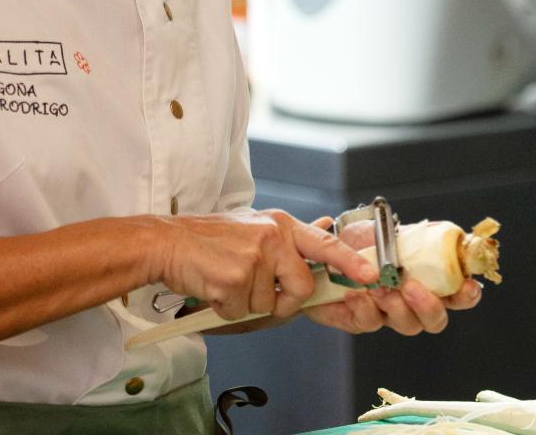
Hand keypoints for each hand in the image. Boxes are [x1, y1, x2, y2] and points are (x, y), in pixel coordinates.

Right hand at [153, 210, 378, 321]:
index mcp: (280, 224)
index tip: (369, 275)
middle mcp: (272, 237)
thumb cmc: (209, 239)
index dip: (349, 261)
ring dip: (246, 304)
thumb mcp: (254, 226)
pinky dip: (227, 309)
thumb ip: (288, 237)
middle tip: (255, 291)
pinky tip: (215, 288)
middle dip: (281, 301)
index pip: (324, 243)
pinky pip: (242, 311)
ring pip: (267, 305)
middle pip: (299, 288)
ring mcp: (253, 257)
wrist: (166, 242)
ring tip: (226, 280)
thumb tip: (325, 227)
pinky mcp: (234, 278)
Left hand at [301, 218, 482, 336]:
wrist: (319, 252)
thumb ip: (410, 231)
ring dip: (394, 306)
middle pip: (435, 320)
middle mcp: (412, 303)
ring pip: (405, 325)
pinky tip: (354, 293)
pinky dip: (363, 308)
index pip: (458, 296)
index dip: (467, 294)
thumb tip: (437, 230)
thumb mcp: (386, 229)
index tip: (466, 286)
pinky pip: (367, 323)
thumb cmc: (358, 241)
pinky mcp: (360, 320)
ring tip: (378, 287)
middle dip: (427, 306)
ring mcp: (388, 314)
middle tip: (410, 287)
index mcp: (427, 281)